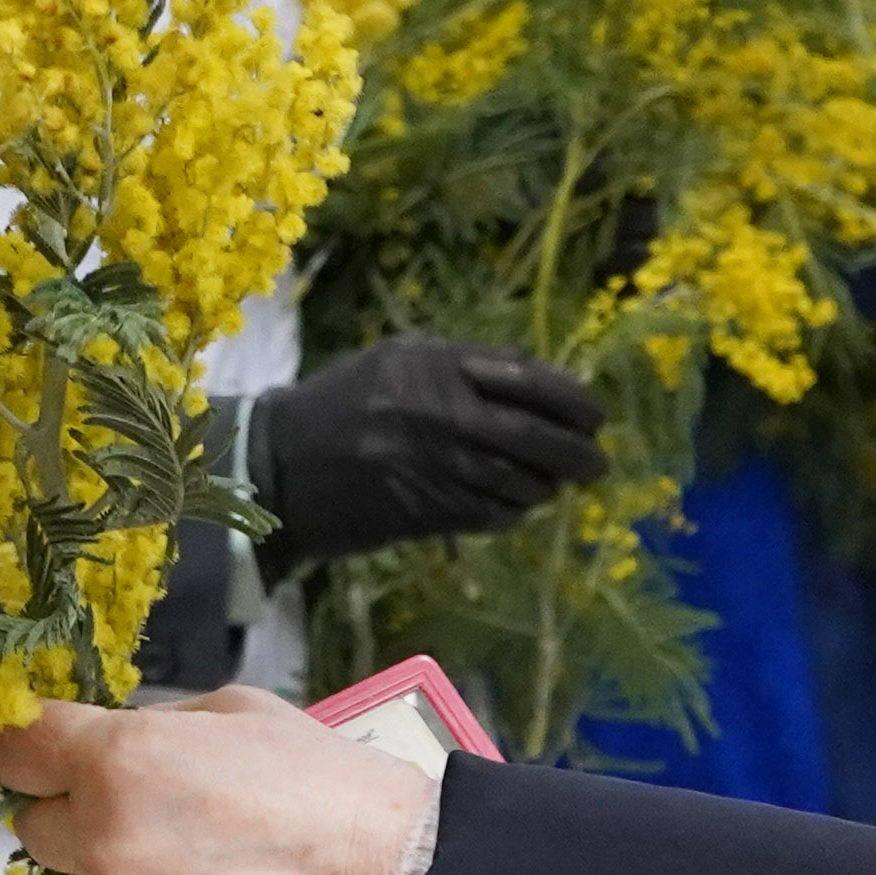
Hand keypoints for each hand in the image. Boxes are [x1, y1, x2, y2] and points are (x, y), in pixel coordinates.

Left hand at [0, 690, 431, 874]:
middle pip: (35, 828)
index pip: (11, 748)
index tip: (21, 754)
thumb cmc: (335, 798)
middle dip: (79, 820)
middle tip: (154, 825)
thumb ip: (149, 728)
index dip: (16, 747)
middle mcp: (106, 845)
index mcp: (120, 762)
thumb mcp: (238, 717)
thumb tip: (93, 738)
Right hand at [252, 337, 604, 566]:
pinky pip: (492, 515)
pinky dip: (513, 512)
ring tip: (550, 484)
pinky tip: (512, 505)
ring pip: (519, 483)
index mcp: (435, 365)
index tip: (594, 417)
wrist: (280, 462)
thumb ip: (465, 363)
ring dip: (545, 487)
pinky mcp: (426, 511)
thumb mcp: (398, 359)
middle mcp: (440, 413)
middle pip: (536, 436)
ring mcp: (434, 465)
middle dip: (578, 453)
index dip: (574, 402)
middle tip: (596, 462)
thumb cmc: (342, 402)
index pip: (530, 380)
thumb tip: (536, 375)